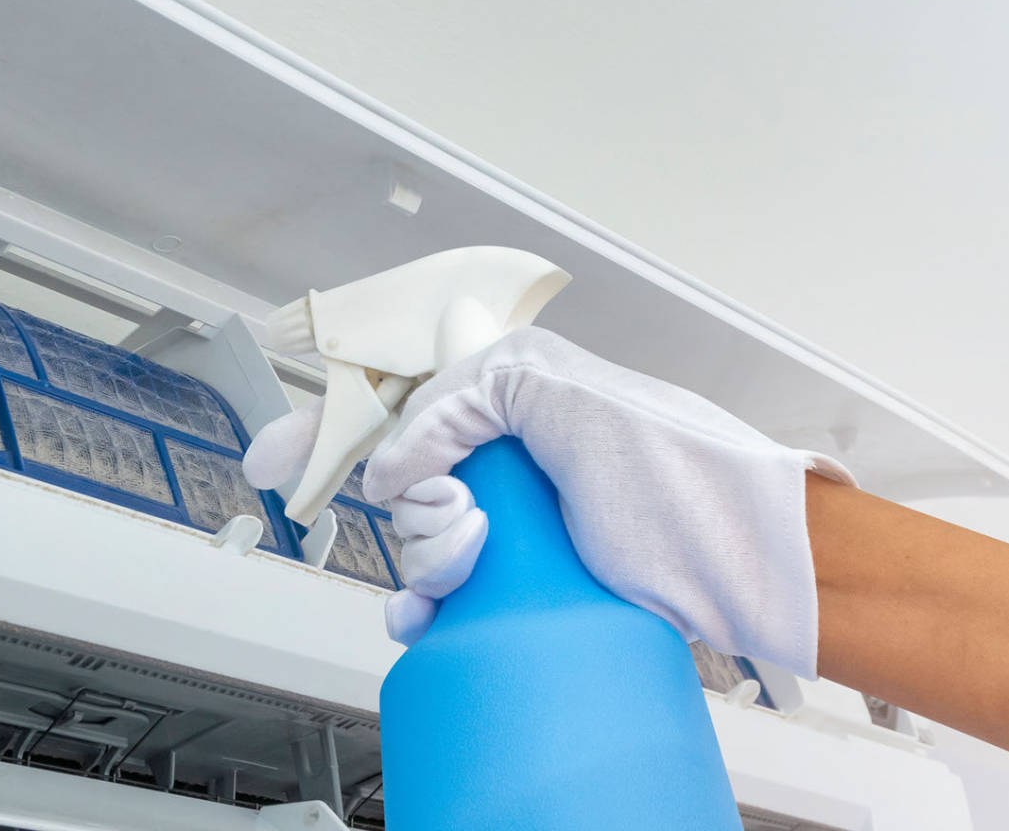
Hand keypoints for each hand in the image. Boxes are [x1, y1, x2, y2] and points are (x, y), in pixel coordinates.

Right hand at [246, 327, 851, 676]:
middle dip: (412, 504)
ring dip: (428, 560)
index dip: (324, 423)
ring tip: (482, 558)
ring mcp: (507, 521)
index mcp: (502, 389)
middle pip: (393, 480)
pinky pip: (437, 598)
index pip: (389, 394)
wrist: (737, 558)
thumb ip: (460, 401)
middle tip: (464, 516)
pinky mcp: (518, 582)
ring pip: (412, 544)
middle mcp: (497, 451)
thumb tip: (394, 460)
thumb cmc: (676, 465)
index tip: (270, 458)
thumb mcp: (559, 394)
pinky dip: (420, 610)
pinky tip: (426, 620)